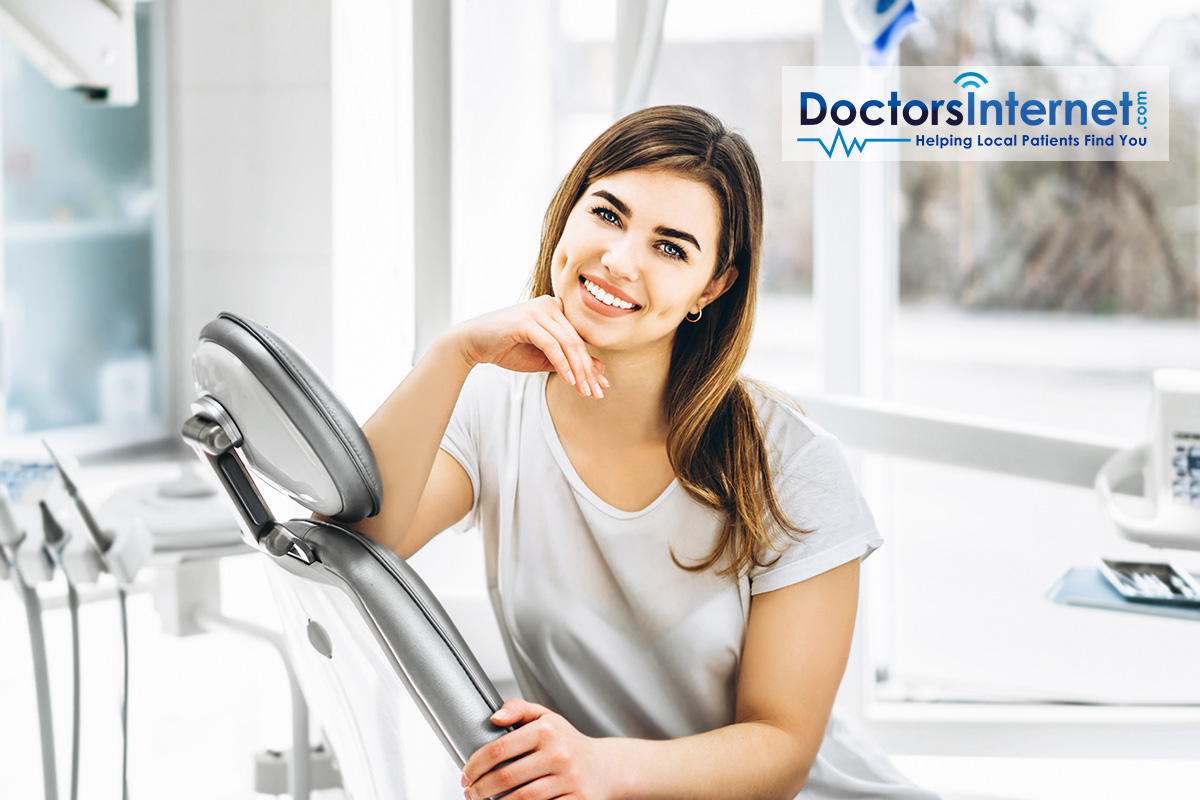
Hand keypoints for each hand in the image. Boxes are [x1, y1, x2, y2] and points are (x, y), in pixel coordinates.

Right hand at [447, 296, 607, 398]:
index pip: (580, 339)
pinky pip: (551, 344)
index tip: (601, 386)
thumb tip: (599, 370)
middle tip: (596, 393)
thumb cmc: (509, 349)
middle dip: (587, 370)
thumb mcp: (544, 359)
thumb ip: (569, 362)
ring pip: (567, 343)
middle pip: (577, 341)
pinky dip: (562, 363)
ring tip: (584, 390)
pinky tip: (568, 380)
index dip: (591, 364)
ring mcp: (538, 310)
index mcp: (556, 309)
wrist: (473, 343)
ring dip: (578, 370)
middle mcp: (550, 305)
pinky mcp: (527, 320)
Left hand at [462, 699, 620, 799]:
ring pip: (521, 799)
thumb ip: (519, 709)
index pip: (498, 749)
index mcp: (547, 730)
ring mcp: (569, 780)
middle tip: (470, 792)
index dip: (475, 765)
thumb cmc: (568, 743)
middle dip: (480, 789)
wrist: (606, 768)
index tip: (466, 774)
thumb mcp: (547, 718)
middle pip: (506, 777)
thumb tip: (495, 717)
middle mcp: (559, 753)